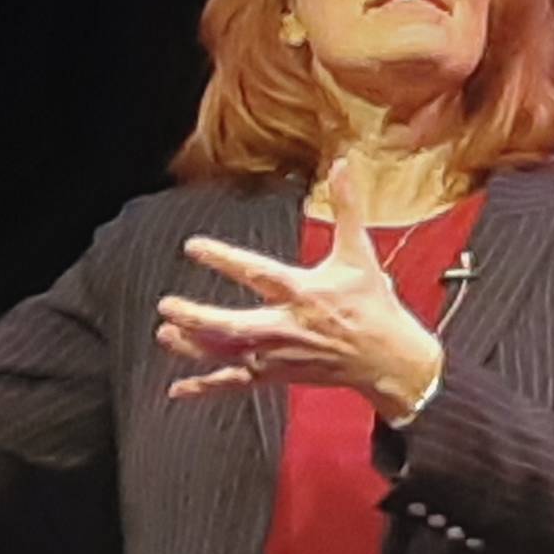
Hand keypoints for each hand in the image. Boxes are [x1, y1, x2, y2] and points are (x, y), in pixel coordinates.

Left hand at [155, 158, 442, 422]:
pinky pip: (236, 383)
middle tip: (166, 306)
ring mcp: (279, 355)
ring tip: (165, 334)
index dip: (223, 260)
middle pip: (234, 326)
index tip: (191, 247)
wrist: (388, 359)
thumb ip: (347, 207)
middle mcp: (287, 326)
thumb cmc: (372, 305)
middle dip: (198, 318)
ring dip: (194, 347)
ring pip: (229, 355)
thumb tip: (345, 164)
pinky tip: (178, 389)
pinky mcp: (277, 375)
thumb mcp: (359, 253)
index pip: (256, 273)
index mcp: (304, 292)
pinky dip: (206, 387)